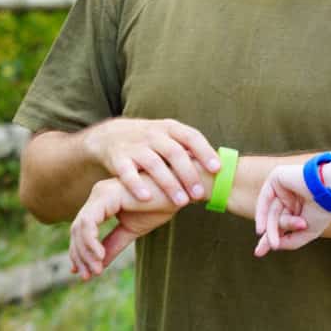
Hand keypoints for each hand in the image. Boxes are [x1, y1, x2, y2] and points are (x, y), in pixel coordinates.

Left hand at [69, 177, 177, 280]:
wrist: (181, 190)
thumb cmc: (161, 204)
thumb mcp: (132, 230)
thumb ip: (113, 244)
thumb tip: (97, 267)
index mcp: (103, 201)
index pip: (82, 230)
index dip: (80, 253)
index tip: (86, 275)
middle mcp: (99, 194)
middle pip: (76, 229)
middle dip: (80, 255)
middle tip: (89, 276)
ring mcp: (102, 193)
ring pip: (80, 227)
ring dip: (85, 251)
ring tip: (96, 269)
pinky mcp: (107, 195)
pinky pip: (89, 222)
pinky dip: (91, 241)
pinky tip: (100, 256)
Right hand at [83, 117, 219, 206]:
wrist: (111, 134)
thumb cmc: (150, 141)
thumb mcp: (170, 137)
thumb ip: (190, 149)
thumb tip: (219, 167)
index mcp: (170, 128)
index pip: (191, 136)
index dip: (205, 151)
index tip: (217, 169)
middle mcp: (153, 134)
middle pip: (174, 152)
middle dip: (188, 174)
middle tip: (199, 194)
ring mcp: (135, 145)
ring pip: (154, 164)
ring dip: (169, 183)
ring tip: (181, 202)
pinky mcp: (118, 158)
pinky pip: (127, 172)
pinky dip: (136, 185)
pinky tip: (147, 198)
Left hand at [253, 164, 330, 255]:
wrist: (330, 189)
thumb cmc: (324, 210)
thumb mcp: (307, 232)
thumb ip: (290, 241)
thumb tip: (272, 246)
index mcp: (302, 205)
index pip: (282, 221)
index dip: (271, 236)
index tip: (258, 252)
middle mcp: (292, 195)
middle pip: (275, 217)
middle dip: (270, 234)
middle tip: (262, 251)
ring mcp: (285, 186)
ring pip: (272, 212)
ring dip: (274, 227)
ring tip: (276, 241)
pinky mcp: (278, 177)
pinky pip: (265, 198)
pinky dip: (261, 214)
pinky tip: (261, 230)